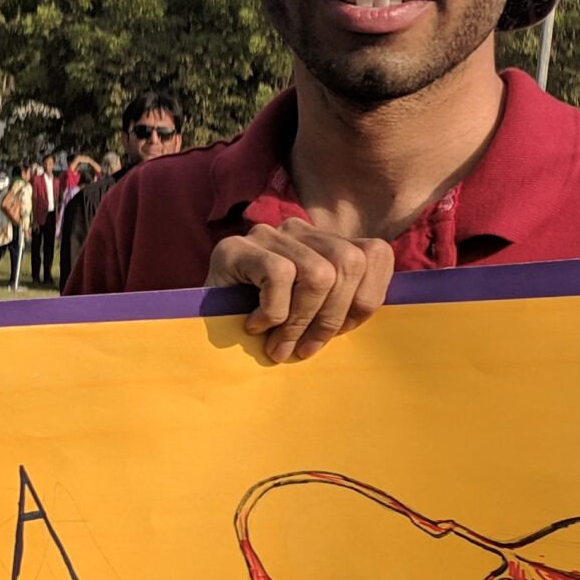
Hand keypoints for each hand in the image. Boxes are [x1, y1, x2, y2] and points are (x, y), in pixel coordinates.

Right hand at [206, 223, 393, 363]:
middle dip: (332, 317)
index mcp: (325, 242)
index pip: (375, 253)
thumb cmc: (265, 331)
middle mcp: (299, 230)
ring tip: (278, 345)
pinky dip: (273, 311)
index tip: (343, 331)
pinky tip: (254, 326)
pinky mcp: (235, 247)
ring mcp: (267, 235)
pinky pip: (279, 275)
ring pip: (318, 273)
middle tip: (305, 348)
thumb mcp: (314, 318)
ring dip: (300, 321)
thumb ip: (343, 307)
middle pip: (349, 263)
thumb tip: (370, 313)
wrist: (203, 333)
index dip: (367, 297)